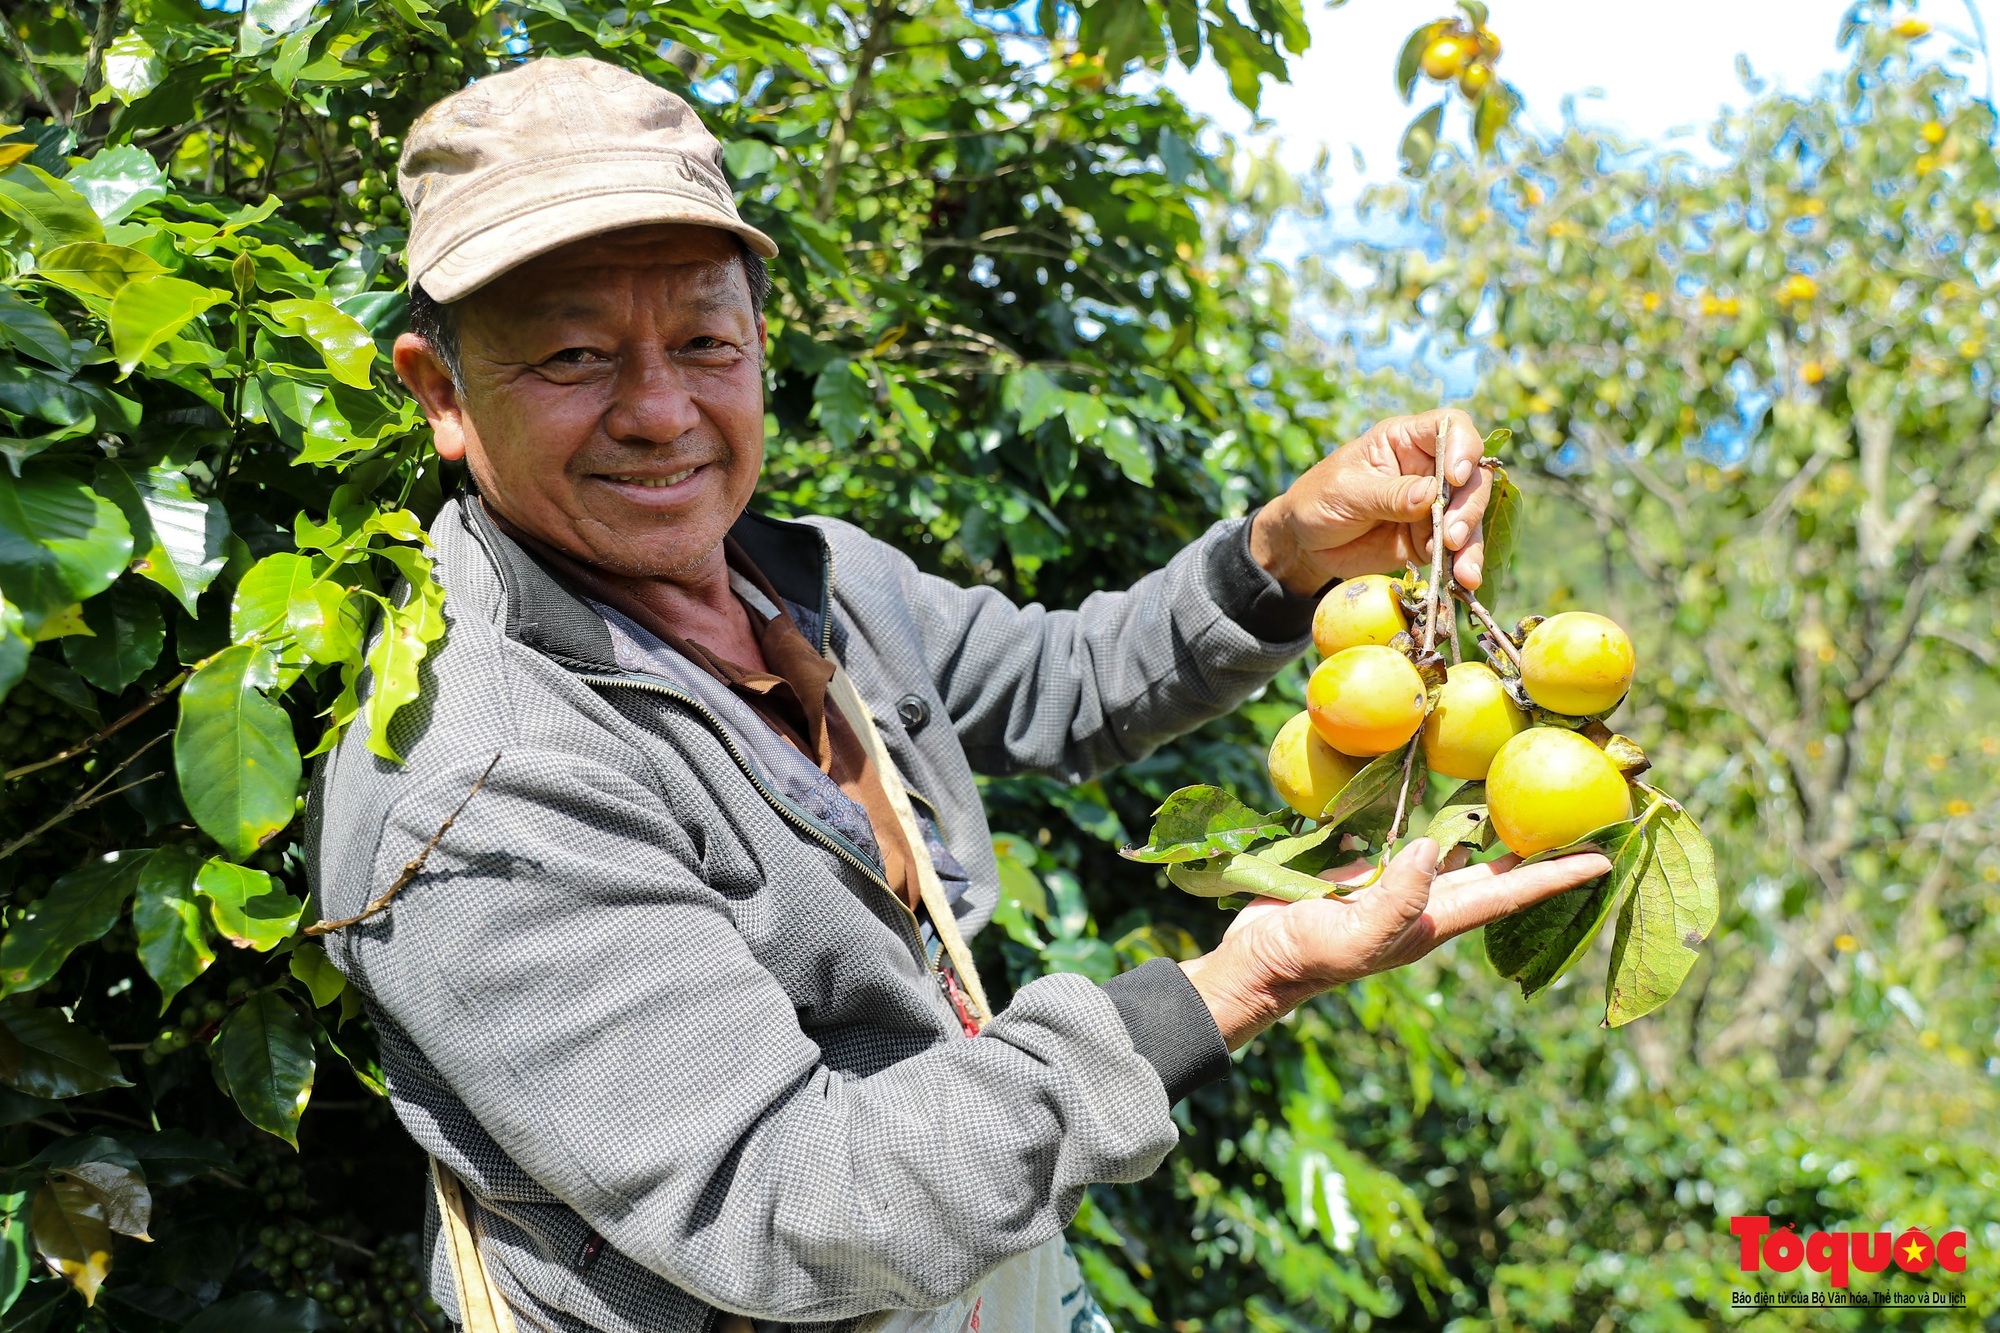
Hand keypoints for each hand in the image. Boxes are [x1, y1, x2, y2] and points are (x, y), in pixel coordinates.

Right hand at [1179, 839, 1612, 1049]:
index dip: (1557, 878)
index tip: (1606, 859)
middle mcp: (1429, 905)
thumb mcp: (1353, 935)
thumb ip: (1395, 898)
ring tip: (1535, 807)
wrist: (1258, 961)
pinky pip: (1421, 844)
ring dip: (1501, 837)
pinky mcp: (1371, 874)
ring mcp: (1401, 890)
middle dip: (1545, 854)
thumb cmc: (1306, 956)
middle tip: (1587, 822)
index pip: (1509, 895)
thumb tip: (1430, 847)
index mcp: (1434, 923)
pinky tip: (1457, 804)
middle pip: (1501, 875)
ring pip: (1465, 857)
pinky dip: (1446, 824)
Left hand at [1249, 408, 1493, 595]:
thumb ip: (1389, 494)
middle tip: (1452, 536)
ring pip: (1469, 516)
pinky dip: (1463, 563)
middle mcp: (1428, 468)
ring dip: (1471, 543)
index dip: (1463, 447)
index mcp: (1405, 441)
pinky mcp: (1431, 537)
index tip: (1455, 477)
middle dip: (1468, 506)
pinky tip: (1464, 579)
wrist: (1305, 544)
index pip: (1451, 427)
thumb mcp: (1347, 492)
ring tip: (1464, 571)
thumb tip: (1431, 495)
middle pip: (1471, 476)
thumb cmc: (1318, 500)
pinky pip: (1457, 548)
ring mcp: (1433, 505)